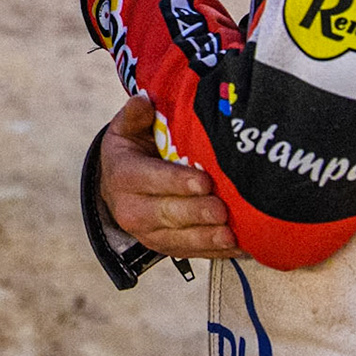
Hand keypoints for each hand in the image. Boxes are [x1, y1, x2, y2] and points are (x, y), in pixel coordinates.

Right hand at [98, 93, 239, 258]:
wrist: (116, 188)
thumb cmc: (130, 152)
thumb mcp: (126, 130)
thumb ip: (135, 115)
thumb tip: (143, 100)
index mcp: (123, 176)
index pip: (150, 179)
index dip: (177, 181)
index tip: (203, 181)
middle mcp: (131, 210)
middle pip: (166, 213)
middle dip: (197, 213)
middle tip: (222, 210)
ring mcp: (148, 234)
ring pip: (179, 240)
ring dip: (207, 239)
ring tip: (232, 236)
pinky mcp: (164, 249)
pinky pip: (191, 254)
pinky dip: (215, 253)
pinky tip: (238, 248)